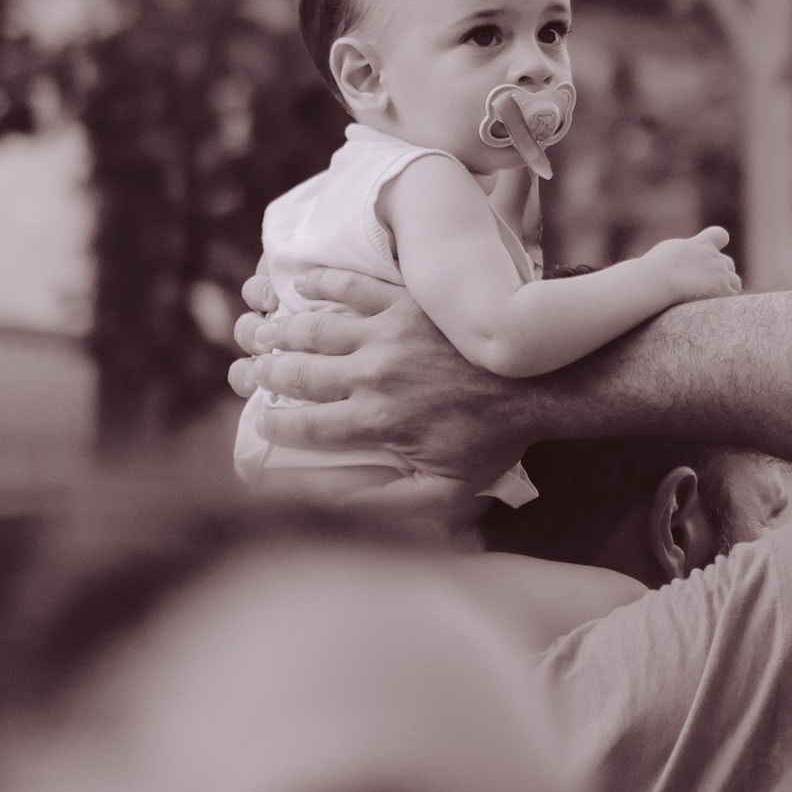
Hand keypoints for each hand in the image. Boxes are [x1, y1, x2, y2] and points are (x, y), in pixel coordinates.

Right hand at [228, 266, 527, 499]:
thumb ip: (390, 505)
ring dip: (283, 330)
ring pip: (316, 328)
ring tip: (262, 330)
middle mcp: (371, 375)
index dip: (275, 427)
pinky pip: (354, 287)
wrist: (539, 381)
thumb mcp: (446, 491)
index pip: (306, 426)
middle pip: (300, 374)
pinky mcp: (407, 302)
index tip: (262, 425)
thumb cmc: (495, 440)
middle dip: (267, 374)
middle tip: (251, 371)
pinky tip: (302, 281)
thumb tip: (340, 511)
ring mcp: (387, 333)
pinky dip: (323, 282)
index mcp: (375, 420)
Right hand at [649, 225, 741, 303]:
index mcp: (700, 244)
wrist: (656, 279)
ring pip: (735, 281)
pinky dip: (727, 304)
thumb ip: (679, 255)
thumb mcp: (666, 253)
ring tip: (714, 303)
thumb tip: (675, 261)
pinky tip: (717, 312)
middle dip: (722, 274)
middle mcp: (713, 257)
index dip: (717, 244)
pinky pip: (733, 297)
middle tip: (706, 288)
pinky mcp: (722, 289)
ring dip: (727, 290)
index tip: (709, 255)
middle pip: (728, 263)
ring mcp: (720, 273)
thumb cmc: (653, 268)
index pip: (720, 235)